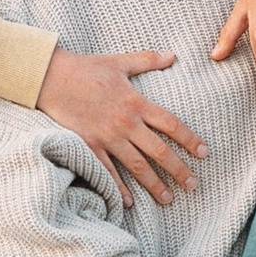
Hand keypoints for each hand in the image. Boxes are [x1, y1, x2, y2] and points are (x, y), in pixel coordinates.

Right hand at [36, 47, 206, 203]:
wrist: (51, 78)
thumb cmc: (86, 68)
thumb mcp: (119, 61)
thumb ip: (148, 60)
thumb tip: (173, 55)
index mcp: (136, 102)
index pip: (171, 124)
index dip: (190, 139)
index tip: (204, 153)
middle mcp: (126, 123)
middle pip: (159, 151)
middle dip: (178, 169)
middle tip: (193, 185)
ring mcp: (107, 137)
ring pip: (136, 166)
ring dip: (154, 184)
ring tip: (167, 198)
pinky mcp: (89, 146)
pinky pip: (106, 171)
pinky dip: (118, 187)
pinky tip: (129, 201)